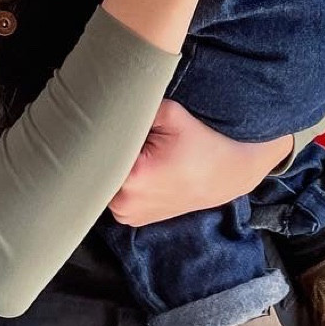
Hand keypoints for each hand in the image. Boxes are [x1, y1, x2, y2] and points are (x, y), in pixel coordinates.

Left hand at [108, 97, 292, 226]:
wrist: (227, 174)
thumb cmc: (201, 145)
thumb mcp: (171, 114)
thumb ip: (135, 108)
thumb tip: (110, 107)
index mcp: (132, 181)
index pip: (98, 152)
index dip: (105, 136)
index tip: (118, 128)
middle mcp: (125, 205)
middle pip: (99, 169)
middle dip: (111, 151)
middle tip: (137, 141)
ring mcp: (128, 215)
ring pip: (105, 182)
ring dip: (115, 168)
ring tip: (143, 157)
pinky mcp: (132, 218)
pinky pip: (115, 194)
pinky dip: (123, 181)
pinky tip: (143, 170)